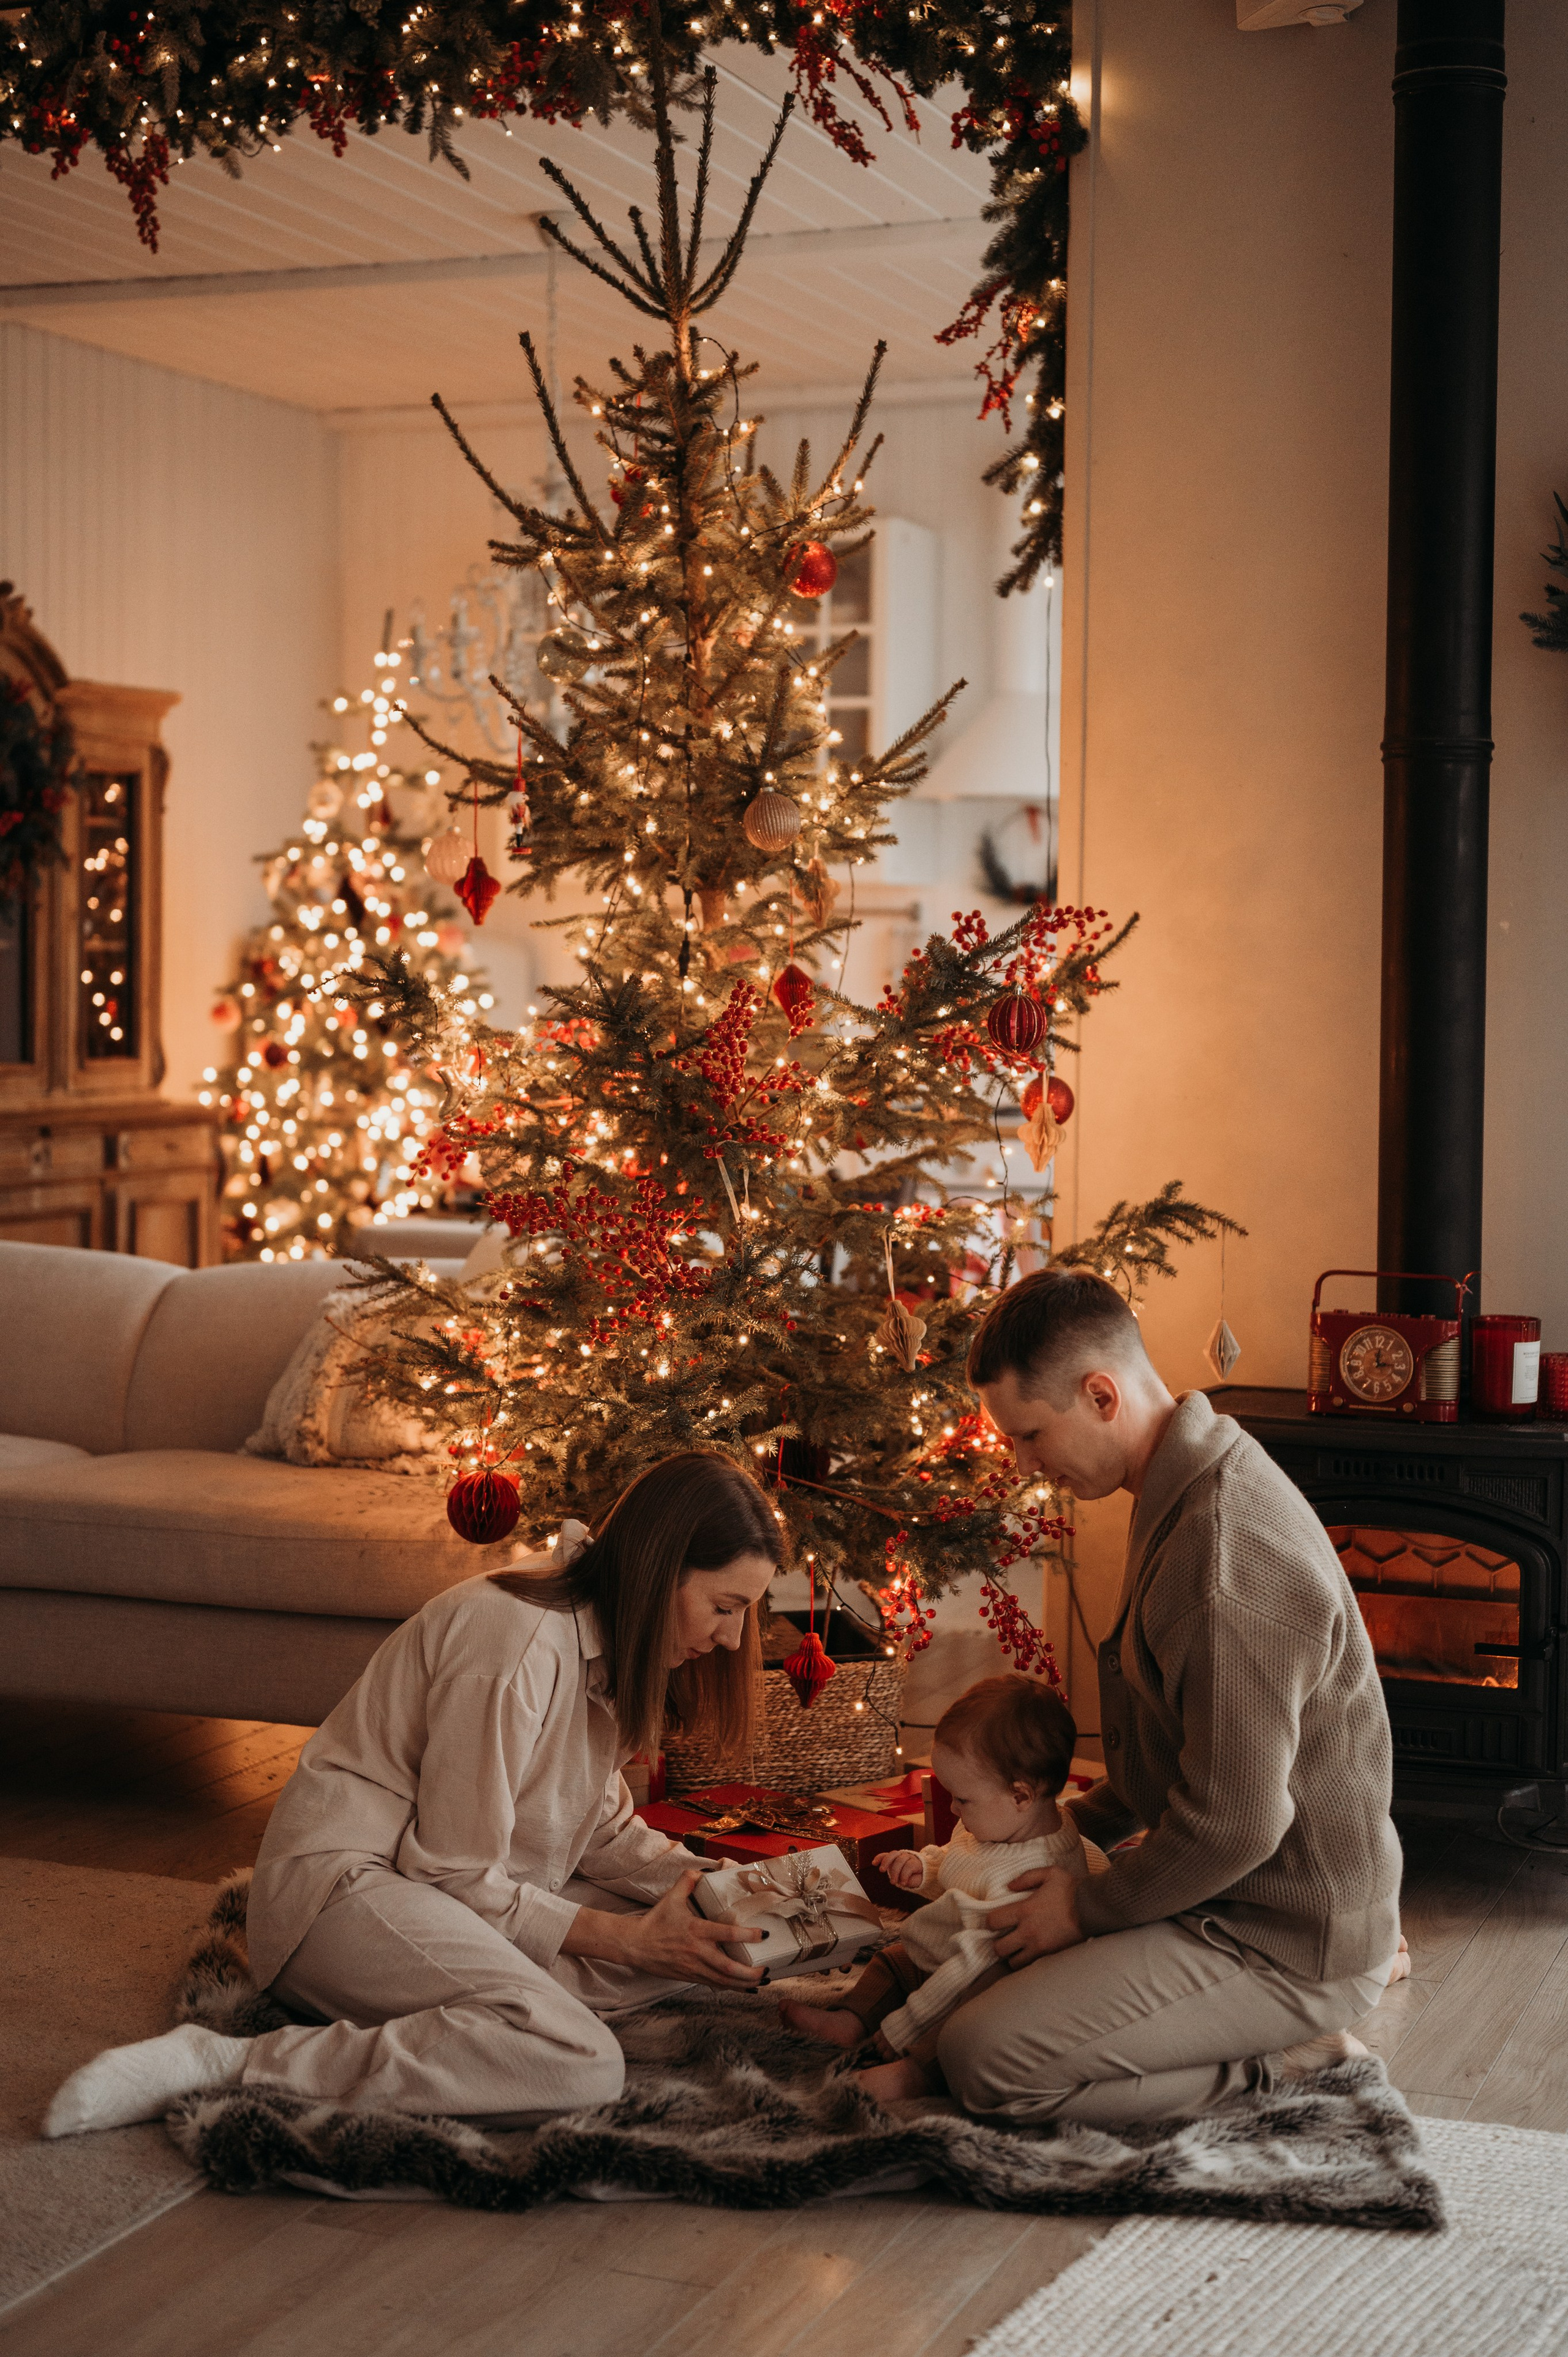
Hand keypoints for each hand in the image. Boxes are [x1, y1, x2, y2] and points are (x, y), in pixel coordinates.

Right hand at [563, 1870, 765, 1987]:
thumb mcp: (671, 1897)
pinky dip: (731, 1988)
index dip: (747, 1935)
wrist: (636, 1945)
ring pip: (723, 1981)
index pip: (726, 1934)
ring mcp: (693, 1967)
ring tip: (762, 1982)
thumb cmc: (656, 1921)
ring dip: (744, 1984)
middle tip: (767, 1970)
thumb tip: (703, 1871)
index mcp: (695, 1929)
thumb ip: (688, 1880)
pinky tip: (745, 1989)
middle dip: (750, 1972)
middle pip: (728, 1967)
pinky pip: (714, 1985)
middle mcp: (697, 1951)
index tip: (764, 1934)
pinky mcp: (690, 1977)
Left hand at [876, 1848, 924, 1892]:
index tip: (873, 1863)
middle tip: (881, 1870)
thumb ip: (894, 1874)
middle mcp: (901, 1856)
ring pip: (900, 1860)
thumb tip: (890, 1875)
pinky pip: (908, 1866)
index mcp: (895, 1859)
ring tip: (894, 1882)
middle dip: (886, 1861)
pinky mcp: (916, 1863)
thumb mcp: (899, 1877)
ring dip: (895, 1872)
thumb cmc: (909, 1878)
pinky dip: (904, 1875)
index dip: (879, 1858)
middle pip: (892, 1854)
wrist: (924, 1879)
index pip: (886, 1855)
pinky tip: (903, 1883)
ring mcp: (909, 1858)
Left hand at [988, 1865, 1083, 1967]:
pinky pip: (1032, 1968)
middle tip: (1005, 1939)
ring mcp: (1040, 1947)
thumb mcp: (1050, 1873)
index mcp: (1024, 1910)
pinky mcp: (1052, 1957)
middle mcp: (1028, 1931)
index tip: (996, 1921)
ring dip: (1013, 1956)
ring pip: (1014, 1963)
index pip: (993, 1922)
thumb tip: (1009, 1886)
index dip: (991, 1922)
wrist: (1094, 1907)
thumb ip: (1026, 1877)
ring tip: (1018, 1949)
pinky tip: (1031, 1954)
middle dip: (999, 1945)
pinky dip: (1028, 1964)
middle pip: (999, 1949)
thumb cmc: (1072, 1889)